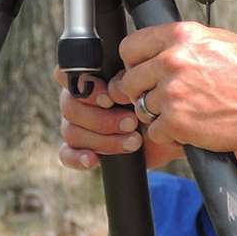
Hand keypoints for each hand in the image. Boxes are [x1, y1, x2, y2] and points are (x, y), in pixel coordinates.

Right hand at [55, 68, 182, 171]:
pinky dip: (78, 158)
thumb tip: (116, 82)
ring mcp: (76, 124)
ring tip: (134, 141)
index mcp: (88, 77)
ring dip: (103, 140)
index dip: (86, 89)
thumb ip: (126, 77)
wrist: (170, 129)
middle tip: (132, 123)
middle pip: (70, 108)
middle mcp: (78, 99)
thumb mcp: (143, 84)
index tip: (110, 99)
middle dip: (103, 119)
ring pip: (71, 132)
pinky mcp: (81, 148)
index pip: (66, 75)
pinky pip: (66, 154)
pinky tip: (93, 160)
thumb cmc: (155, 100)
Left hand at [110, 21, 236, 153]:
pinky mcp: (175, 121)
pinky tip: (193, 127)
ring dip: (160, 115)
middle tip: (166, 99)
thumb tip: (154, 49)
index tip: (143, 74)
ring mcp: (171, 92)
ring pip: (142, 108)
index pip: (130, 47)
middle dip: (143, 92)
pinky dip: (171, 135)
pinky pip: (155, 132)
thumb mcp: (216, 41)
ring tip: (190, 112)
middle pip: (129, 81)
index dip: (134, 64)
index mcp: (180, 36)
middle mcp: (172, 61)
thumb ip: (181, 43)